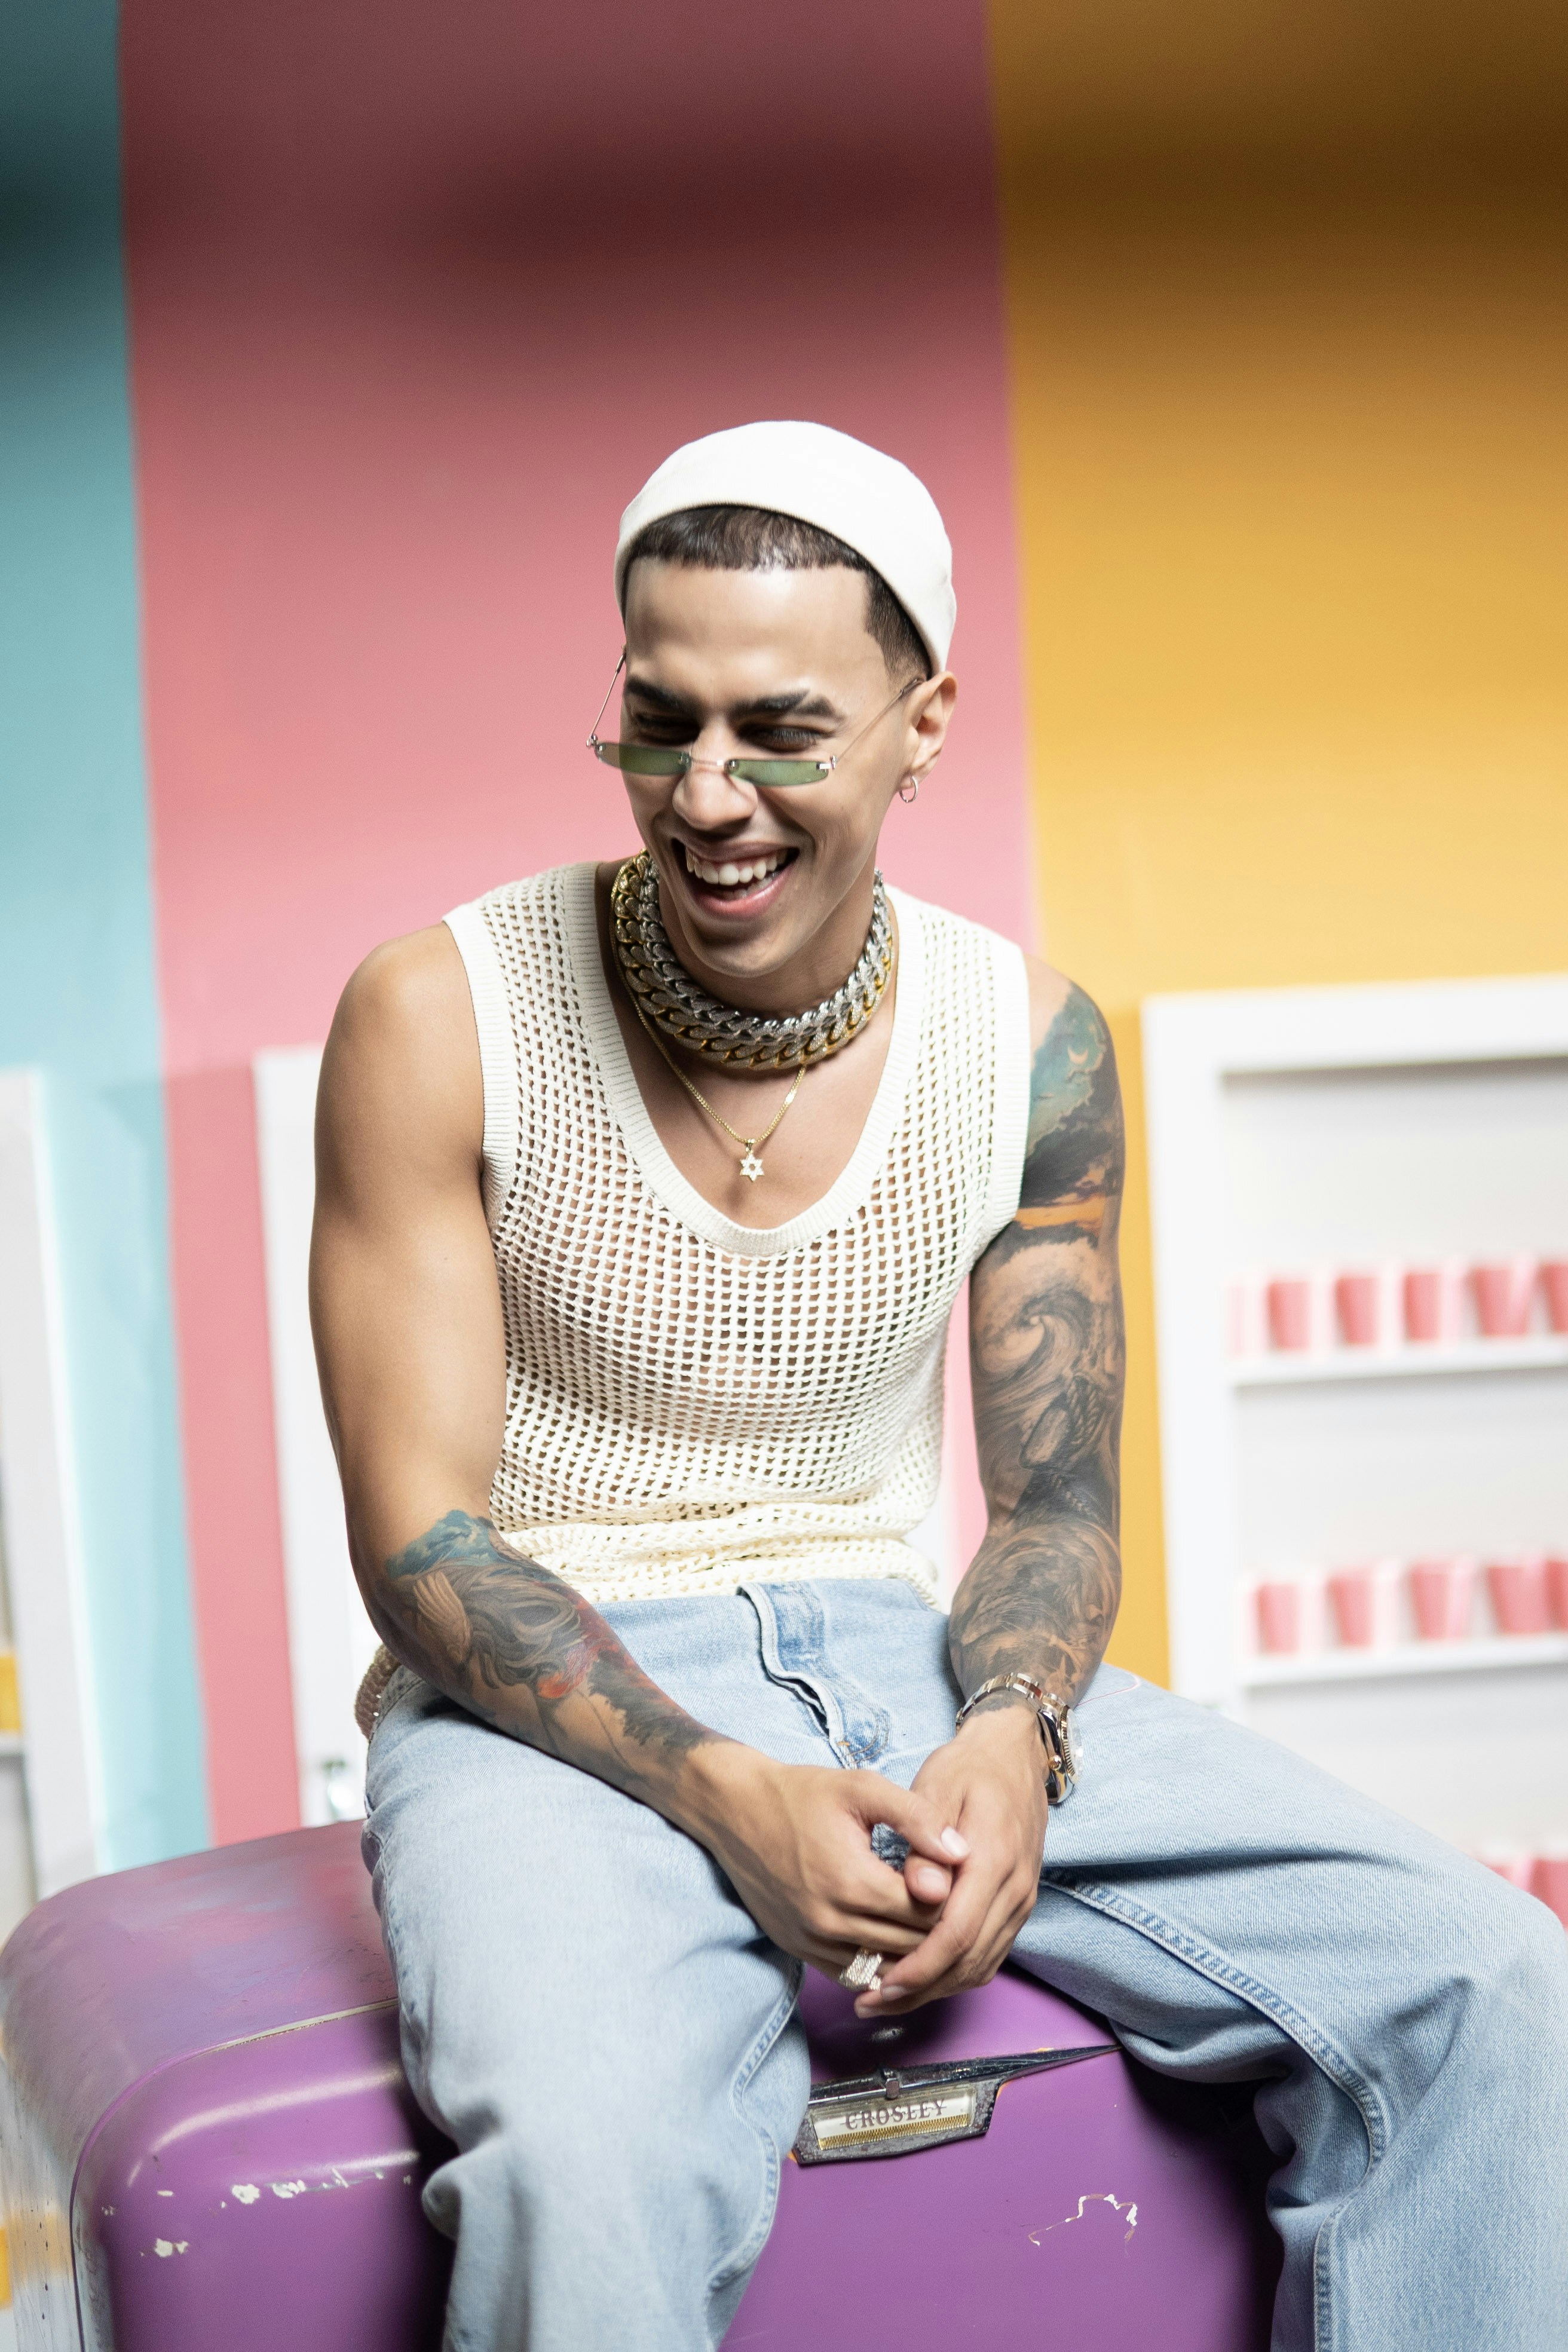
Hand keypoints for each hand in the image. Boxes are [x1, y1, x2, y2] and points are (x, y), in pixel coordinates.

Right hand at [687, 1748, 971, 1980]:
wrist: (736, 1810)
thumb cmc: (802, 1794)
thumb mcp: (862, 1789)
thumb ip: (917, 1818)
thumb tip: (962, 1851)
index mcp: (853, 1882)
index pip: (926, 1911)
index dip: (949, 1895)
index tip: (952, 1874)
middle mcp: (831, 1922)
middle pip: (909, 1944)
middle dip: (935, 1925)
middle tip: (948, 1899)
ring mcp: (811, 1941)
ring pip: (883, 1967)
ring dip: (909, 1950)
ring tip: (924, 1921)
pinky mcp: (798, 1950)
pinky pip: (852, 1975)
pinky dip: (877, 1963)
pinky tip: (891, 1938)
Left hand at [855, 1701, 1048, 2014]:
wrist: (1012, 1755)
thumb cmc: (967, 1768)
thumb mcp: (938, 1786)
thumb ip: (925, 1837)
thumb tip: (919, 1890)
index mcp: (994, 1858)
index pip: (956, 1933)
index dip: (918, 1966)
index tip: (880, 1983)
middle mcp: (1015, 1888)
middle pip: (969, 1961)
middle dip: (920, 1989)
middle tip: (871, 2001)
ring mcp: (1021, 1900)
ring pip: (981, 1965)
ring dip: (936, 1988)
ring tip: (887, 1997)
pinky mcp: (1017, 1906)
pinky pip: (989, 1954)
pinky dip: (954, 1973)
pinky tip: (920, 1977)